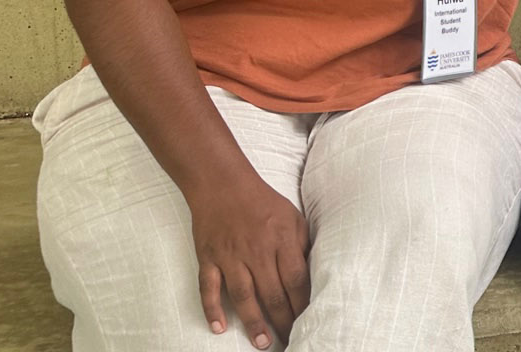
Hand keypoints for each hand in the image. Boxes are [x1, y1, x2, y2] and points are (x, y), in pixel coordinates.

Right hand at [187, 172, 310, 348]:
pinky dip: (212, 308)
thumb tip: (312, 273)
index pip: (296, 280)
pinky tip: (220, 328)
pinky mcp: (208, 258)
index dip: (303, 303)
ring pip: (244, 295)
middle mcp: (257, 250)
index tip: (310, 320)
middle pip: (273, 293)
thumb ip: (302, 245)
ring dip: (254, 322)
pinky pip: (209, 287)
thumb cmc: (262, 201)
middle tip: (291, 341)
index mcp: (282, 240)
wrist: (221, 183)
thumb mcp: (293, 217)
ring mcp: (230, 256)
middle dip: (284, 320)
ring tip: (264, 343)